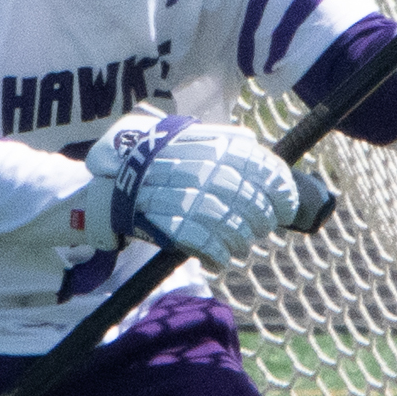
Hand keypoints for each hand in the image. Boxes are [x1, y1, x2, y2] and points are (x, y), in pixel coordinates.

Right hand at [83, 110, 299, 260]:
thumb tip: (251, 140)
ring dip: (240, 238)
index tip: (289, 202)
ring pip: (224, 220)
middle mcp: (192, 167)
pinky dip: (215, 252)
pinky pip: (198, 240)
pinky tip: (221, 258)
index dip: (277, 185)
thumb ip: (216, 138)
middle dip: (261, 216)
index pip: (252, 162)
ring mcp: (176, 194)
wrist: (107, 184)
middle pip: (243, 195)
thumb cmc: (153, 162)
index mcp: (202, 144)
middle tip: (264, 226)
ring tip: (242, 244)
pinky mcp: (161, 221)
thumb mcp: (181, 137)